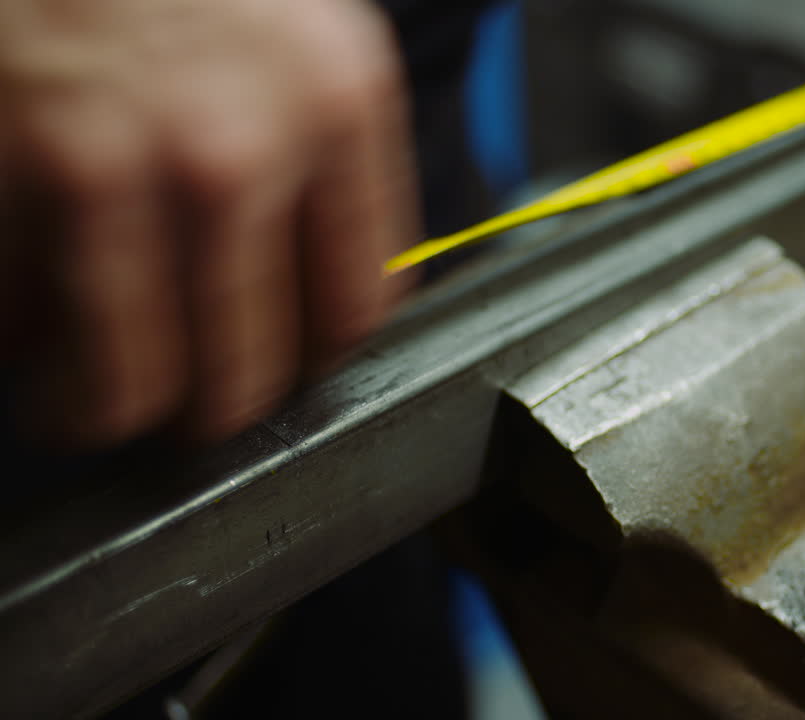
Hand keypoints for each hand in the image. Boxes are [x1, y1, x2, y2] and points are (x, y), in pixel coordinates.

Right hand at [0, 0, 417, 447]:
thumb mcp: (301, 25)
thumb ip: (328, 150)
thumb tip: (334, 276)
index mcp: (335, 104)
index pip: (355, 308)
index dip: (313, 352)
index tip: (284, 357)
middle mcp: (233, 147)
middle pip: (242, 374)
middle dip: (208, 404)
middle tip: (182, 396)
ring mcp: (107, 166)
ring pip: (118, 389)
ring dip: (96, 405)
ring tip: (83, 389)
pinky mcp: (7, 173)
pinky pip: (14, 325)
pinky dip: (17, 333)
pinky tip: (27, 297)